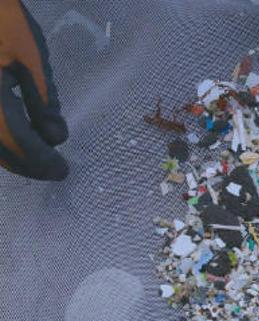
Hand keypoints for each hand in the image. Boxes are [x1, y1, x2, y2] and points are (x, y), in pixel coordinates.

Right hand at [0, 0, 68, 180]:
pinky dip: (1, 139)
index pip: (13, 139)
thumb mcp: (29, 57)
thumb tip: (56, 138)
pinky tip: (21, 137)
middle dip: (26, 164)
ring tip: (40, 157)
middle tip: (54, 170)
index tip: (62, 171)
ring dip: (11, 155)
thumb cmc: (4, 20)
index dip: (39, 159)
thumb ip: (43, 99)